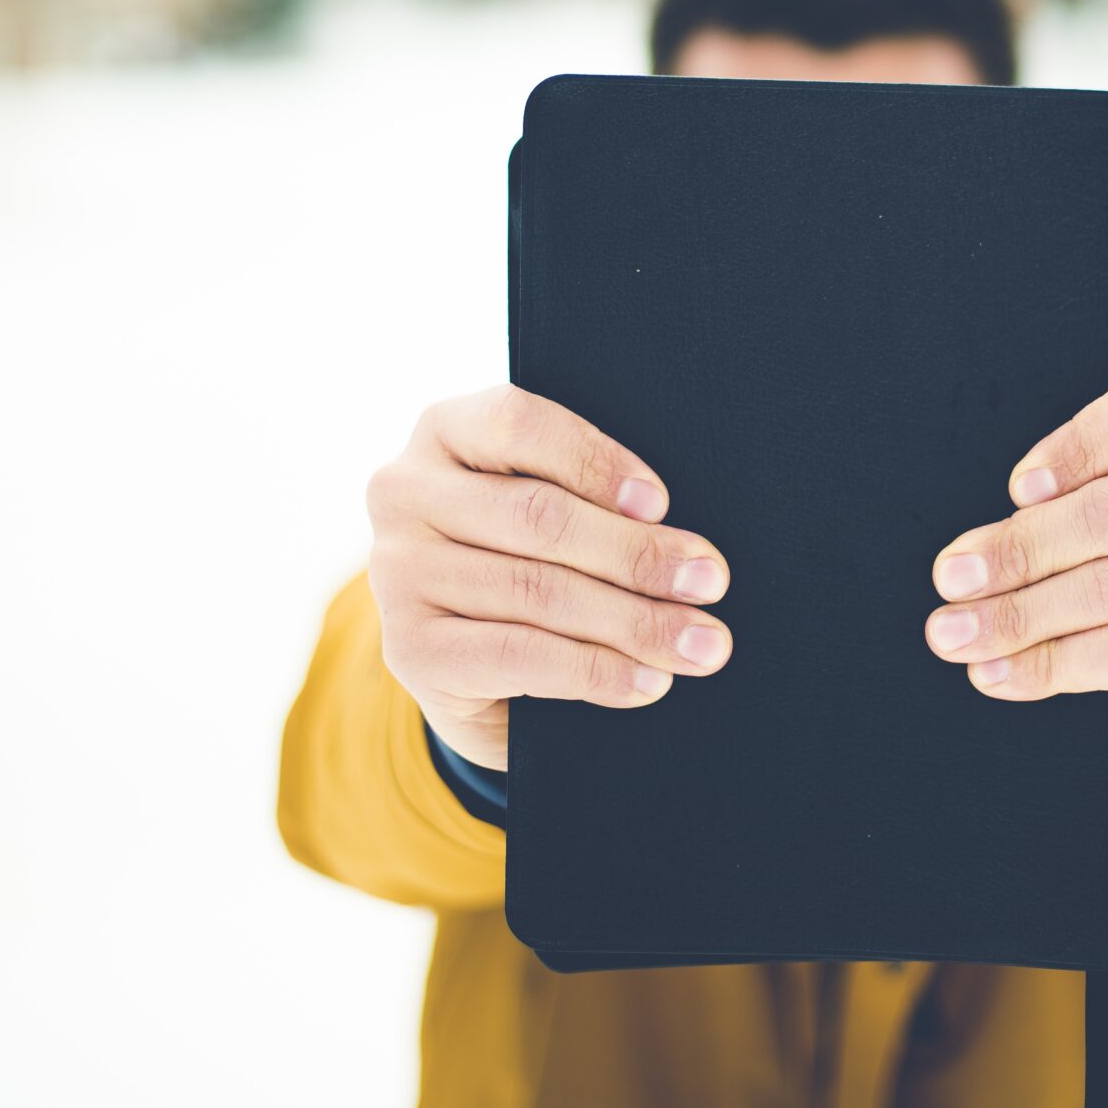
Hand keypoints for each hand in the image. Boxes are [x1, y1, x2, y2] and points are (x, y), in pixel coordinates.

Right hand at [367, 385, 731, 770]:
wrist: (470, 663)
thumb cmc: (529, 559)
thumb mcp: (545, 511)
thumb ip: (589, 500)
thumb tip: (683, 544)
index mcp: (444, 431)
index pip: (519, 426)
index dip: (596, 462)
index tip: (662, 503)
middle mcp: (404, 494)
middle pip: (538, 517)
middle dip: (638, 554)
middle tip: (710, 582)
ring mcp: (397, 574)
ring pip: (538, 590)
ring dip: (635, 622)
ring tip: (701, 644)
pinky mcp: (408, 649)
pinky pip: (518, 655)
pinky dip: (595, 671)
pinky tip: (648, 681)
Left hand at [924, 376, 1107, 783]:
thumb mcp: (1101, 514)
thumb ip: (1062, 503)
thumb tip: (971, 553)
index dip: (1078, 447)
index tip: (1014, 489)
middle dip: (1021, 548)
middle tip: (951, 577)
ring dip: (1018, 614)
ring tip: (953, 633)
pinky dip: (1048, 665)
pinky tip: (996, 674)